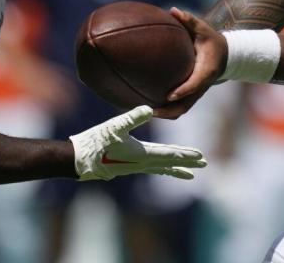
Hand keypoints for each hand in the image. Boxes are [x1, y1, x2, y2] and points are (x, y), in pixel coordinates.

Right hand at [69, 105, 206, 180]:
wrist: (79, 159)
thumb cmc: (96, 141)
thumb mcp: (114, 126)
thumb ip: (132, 117)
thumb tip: (149, 109)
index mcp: (142, 155)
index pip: (170, 155)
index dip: (186, 155)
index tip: (201, 157)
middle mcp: (141, 163)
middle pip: (169, 163)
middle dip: (187, 163)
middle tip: (204, 165)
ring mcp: (135, 166)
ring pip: (161, 168)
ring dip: (176, 169)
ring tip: (189, 174)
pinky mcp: (127, 166)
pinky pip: (150, 168)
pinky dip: (161, 168)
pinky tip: (160, 167)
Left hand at [154, 7, 228, 119]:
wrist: (225, 55)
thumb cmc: (211, 40)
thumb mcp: (204, 28)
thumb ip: (190, 20)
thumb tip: (173, 10)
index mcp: (206, 71)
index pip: (194, 84)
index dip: (183, 91)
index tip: (169, 95)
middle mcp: (201, 85)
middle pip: (185, 105)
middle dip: (169, 111)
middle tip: (150, 110)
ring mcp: (196, 93)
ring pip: (181, 109)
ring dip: (165, 114)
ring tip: (145, 112)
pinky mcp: (191, 94)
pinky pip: (178, 105)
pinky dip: (165, 108)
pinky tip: (148, 104)